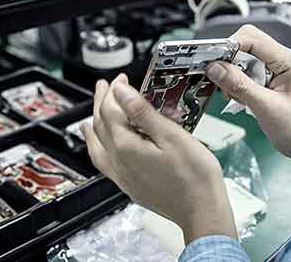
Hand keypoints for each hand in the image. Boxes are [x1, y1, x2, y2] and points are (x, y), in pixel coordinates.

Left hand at [82, 75, 236, 244]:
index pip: (111, 110)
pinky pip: (103, 163)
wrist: (201, 212)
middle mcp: (118, 163)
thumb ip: (143, 112)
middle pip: (100, 126)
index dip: (114, 91)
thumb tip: (121, 92)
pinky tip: (103, 148)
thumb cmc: (194, 176)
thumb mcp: (171, 135)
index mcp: (126, 147)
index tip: (121, 79)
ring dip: (93, 126)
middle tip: (104, 87)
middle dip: (100, 103)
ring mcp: (122, 177)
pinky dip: (98, 149)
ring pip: (97, 146)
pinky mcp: (129, 186)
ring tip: (89, 118)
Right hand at [204, 26, 290, 182]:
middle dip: (228, 59)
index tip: (213, 62)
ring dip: (231, 73)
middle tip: (219, 78)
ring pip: (243, 57)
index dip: (229, 46)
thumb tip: (215, 68)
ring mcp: (276, 68)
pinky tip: (239, 97)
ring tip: (233, 94)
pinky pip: (246, 71)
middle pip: (246, 43)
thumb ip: (240, 85)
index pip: (252, 38)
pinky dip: (237, 82)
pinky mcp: (269, 78)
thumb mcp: (266, 108)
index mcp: (288, 61)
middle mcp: (282, 59)